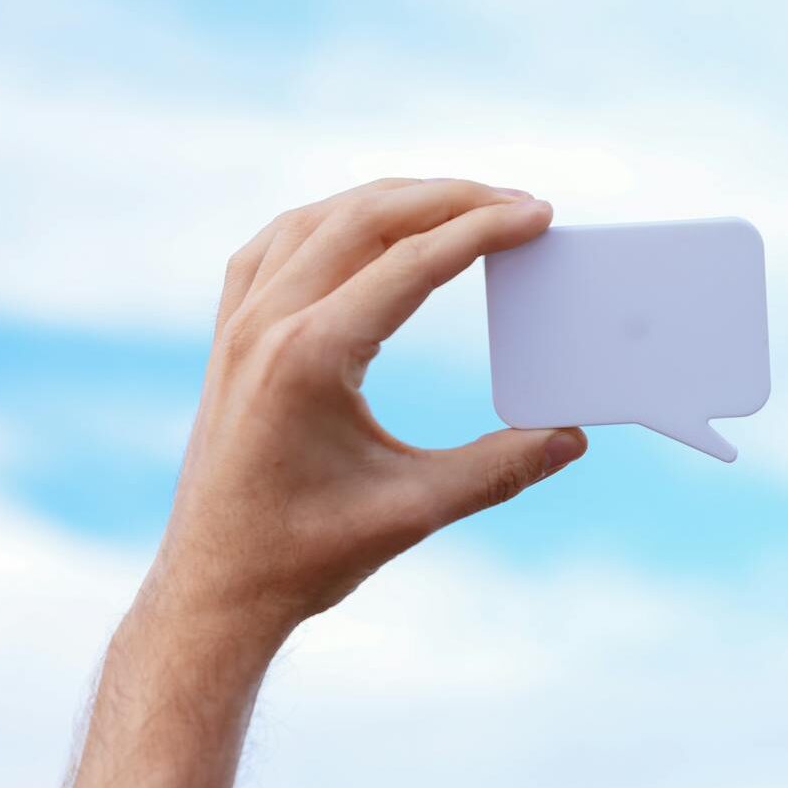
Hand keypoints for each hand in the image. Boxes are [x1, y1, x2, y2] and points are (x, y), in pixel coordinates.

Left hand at [144, 177, 586, 657]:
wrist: (216, 589)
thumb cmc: (306, 555)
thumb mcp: (415, 510)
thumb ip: (501, 469)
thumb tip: (571, 438)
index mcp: (311, 356)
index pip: (412, 261)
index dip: (484, 230)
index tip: (537, 215)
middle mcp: (268, 323)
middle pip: (368, 217)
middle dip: (450, 198)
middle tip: (517, 202)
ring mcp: (239, 324)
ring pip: (320, 218)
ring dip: (393, 199)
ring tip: (459, 202)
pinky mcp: (230, 336)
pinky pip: (277, 243)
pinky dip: (332, 217)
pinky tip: (363, 223)